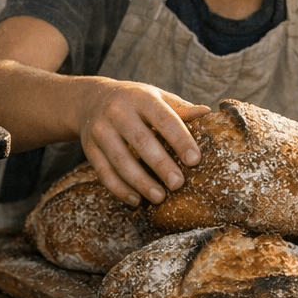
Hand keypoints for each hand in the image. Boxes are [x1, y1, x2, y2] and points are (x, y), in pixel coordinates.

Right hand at [76, 79, 209, 206]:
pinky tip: (136, 200)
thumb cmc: (134, 102)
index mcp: (140, 98)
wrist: (90, 100)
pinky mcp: (89, 148)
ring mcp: (100, 130)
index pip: (164, 119)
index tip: (194, 160)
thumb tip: (207, 113)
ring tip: (159, 197)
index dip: (180, 139)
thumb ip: (180, 108)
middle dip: (160, 164)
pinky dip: (120, 189)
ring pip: (120, 159)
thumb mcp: (155, 97)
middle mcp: (117, 112)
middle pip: (141, 141)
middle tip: (178, 184)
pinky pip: (104, 172)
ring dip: (140, 181)